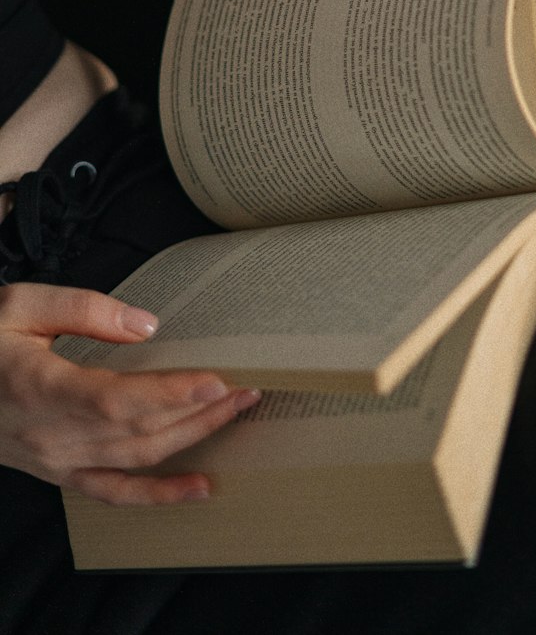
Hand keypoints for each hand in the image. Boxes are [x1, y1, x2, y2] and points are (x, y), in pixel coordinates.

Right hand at [0, 282, 258, 504]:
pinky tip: (198, 489)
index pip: (116, 399)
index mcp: (40, 388)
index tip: (216, 380)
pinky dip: (159, 495)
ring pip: (135, 459)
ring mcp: (55, 461)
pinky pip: (114, 491)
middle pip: (138, 431)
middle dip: (199, 412)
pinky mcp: (59, 472)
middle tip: (248, 389)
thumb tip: (146, 325)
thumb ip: (84, 308)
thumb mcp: (20, 305)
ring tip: (236, 415)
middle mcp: (51, 435)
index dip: (169, 395)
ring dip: (192, 440)